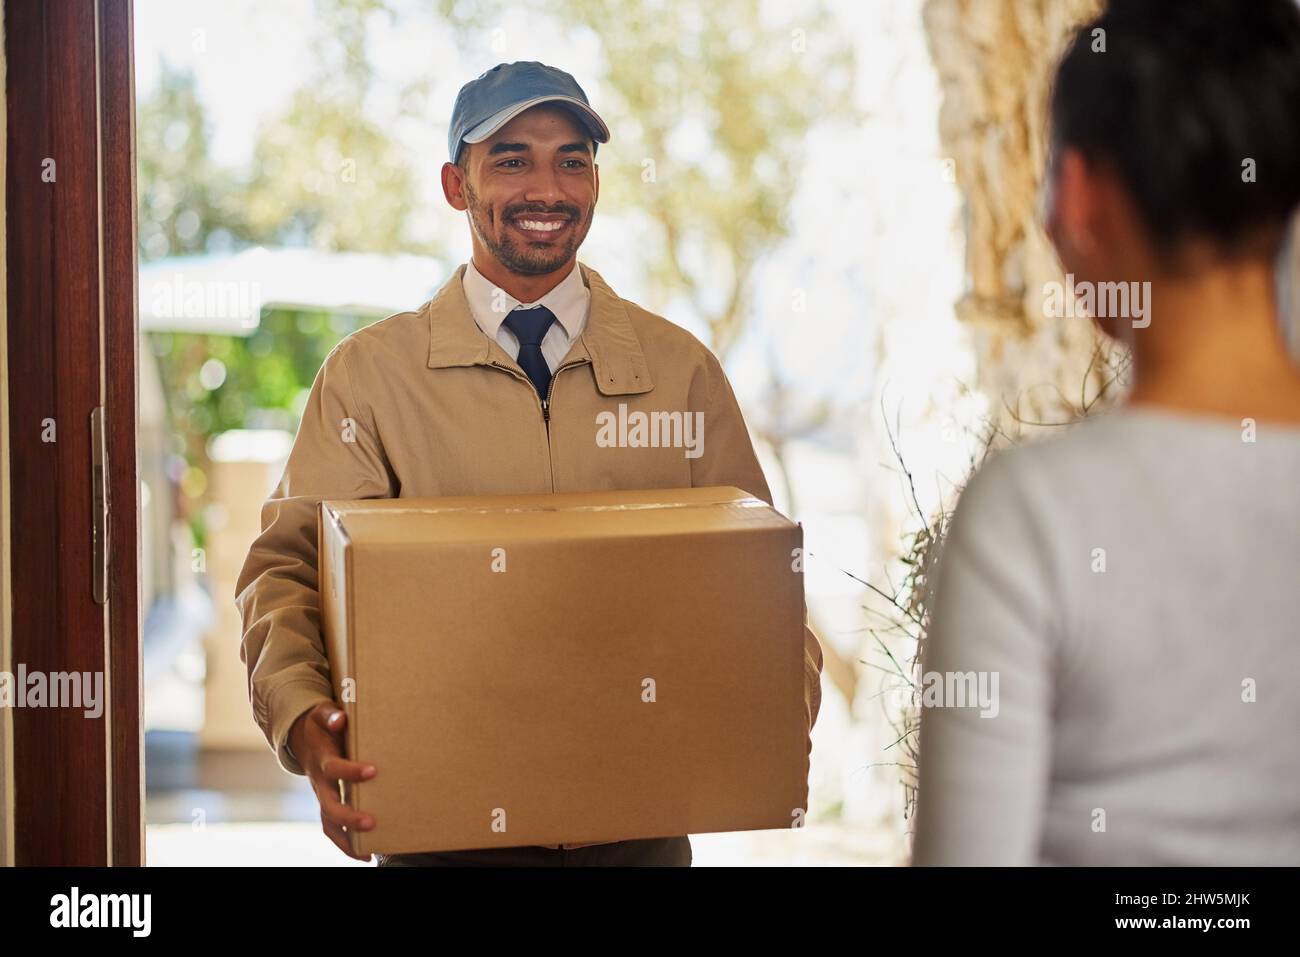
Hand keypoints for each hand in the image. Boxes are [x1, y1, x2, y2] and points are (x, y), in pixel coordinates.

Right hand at [289, 703, 376, 860]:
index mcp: (322, 758)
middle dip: (348, 816)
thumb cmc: (321, 723)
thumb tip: (340, 720)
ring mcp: (322, 795)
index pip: (334, 768)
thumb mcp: (322, 713)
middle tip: (370, 822)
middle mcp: (320, 781)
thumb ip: (330, 715)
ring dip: (346, 840)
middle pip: (329, 805)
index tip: (373, 771)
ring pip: (328, 823)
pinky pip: (332, 828)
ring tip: (367, 853)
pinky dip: (346, 844)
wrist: (303, 737)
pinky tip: (366, 853)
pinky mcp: (328, 803)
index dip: (351, 770)